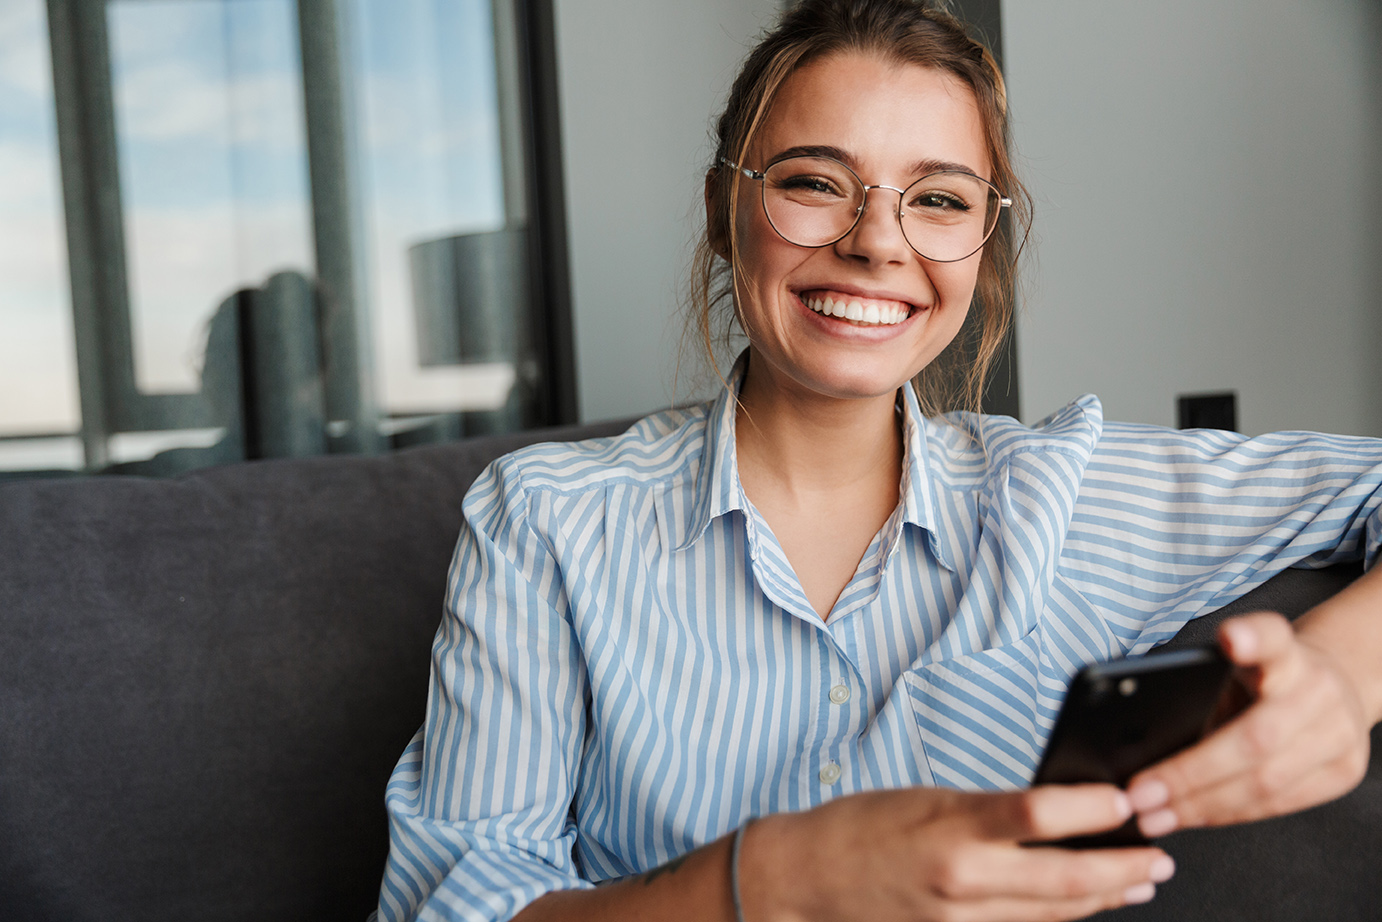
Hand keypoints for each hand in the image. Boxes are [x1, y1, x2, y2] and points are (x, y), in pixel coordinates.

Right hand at [742, 784, 1174, 921]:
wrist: (807, 878)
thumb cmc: (860, 826)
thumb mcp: (926, 797)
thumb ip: (988, 809)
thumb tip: (1054, 809)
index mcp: (950, 826)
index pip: (1039, 814)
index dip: (1094, 810)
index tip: (1127, 799)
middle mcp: (961, 877)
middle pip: (1064, 880)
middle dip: (1123, 869)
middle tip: (1160, 856)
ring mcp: (961, 918)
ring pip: (1054, 914)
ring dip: (1105, 898)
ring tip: (1141, 882)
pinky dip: (1062, 916)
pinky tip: (1086, 905)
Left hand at [1127, 611, 1370, 835]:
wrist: (1336, 687)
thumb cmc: (1265, 679)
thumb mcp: (1236, 668)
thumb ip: (1202, 689)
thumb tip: (1136, 738)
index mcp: (1287, 652)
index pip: (1274, 637)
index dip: (1253, 638)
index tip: (1231, 638)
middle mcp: (1319, 688)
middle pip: (1255, 738)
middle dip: (1189, 774)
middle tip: (1141, 793)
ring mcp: (1339, 733)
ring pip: (1265, 783)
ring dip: (1201, 806)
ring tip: (1155, 815)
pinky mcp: (1344, 772)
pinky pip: (1278, 805)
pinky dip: (1227, 815)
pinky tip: (1191, 817)